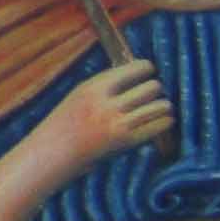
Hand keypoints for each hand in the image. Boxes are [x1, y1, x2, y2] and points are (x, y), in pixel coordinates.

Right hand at [31, 60, 174, 182]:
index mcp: (95, 87)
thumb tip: (138, 72)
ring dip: (164, 106)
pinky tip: (162, 121)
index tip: (148, 71)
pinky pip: (159, 126)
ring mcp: (117, 124)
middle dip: (156, 89)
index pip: (136, 68)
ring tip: (161, 107)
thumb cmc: (67, 122)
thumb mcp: (81, 93)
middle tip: (153, 92)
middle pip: (152, 87)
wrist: (54, 152)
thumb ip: (107, 83)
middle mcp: (107, 104)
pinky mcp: (126, 142)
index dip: (147, 68)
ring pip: (160, 106)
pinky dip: (165, 122)